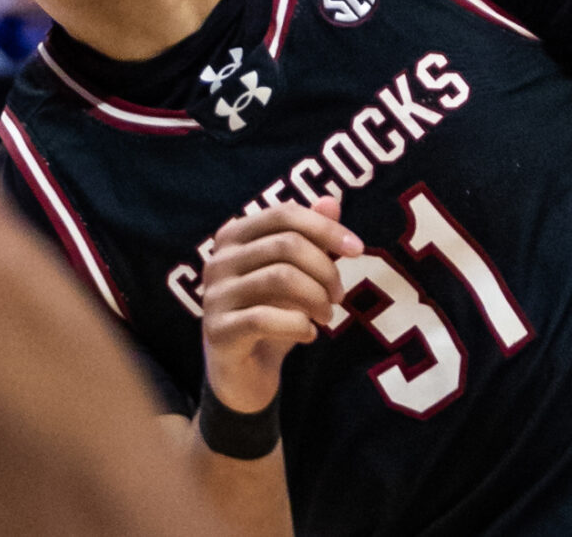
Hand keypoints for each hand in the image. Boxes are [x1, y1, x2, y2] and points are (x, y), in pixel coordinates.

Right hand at [197, 194, 363, 413]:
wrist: (246, 371)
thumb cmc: (275, 311)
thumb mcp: (299, 273)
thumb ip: (313, 237)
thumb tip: (332, 201)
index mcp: (235, 236)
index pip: (285, 214)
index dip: (327, 228)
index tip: (359, 250)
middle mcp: (218, 260)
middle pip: (286, 245)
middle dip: (325, 269)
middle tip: (340, 296)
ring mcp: (213, 296)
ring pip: (280, 278)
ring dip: (317, 298)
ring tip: (327, 315)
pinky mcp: (216, 331)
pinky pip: (264, 318)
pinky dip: (299, 325)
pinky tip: (310, 335)